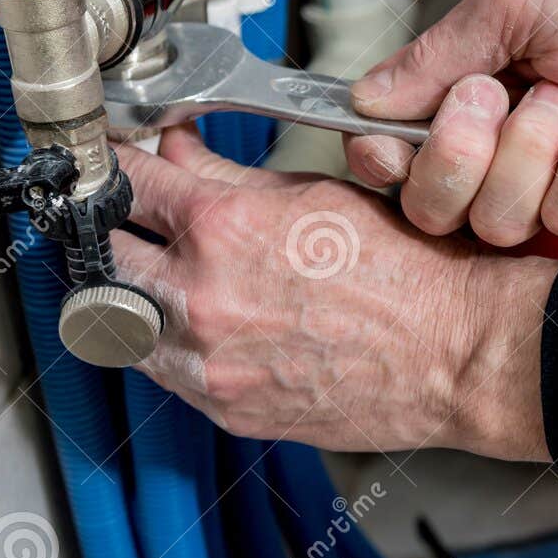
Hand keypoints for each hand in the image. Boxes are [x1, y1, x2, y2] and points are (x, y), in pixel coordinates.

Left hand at [110, 127, 557, 461]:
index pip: (126, 183)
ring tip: (156, 273)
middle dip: (109, 227)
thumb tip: (176, 149)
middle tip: (124, 217)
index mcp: (223, 229)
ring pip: (114, 319)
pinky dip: (161, 341)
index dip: (113, 167)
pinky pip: (159, 370)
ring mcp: (207, 362)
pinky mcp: (222, 408)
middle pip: (103, 252)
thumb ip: (227, 173)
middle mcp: (202, 298)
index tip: (112, 166)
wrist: (455, 351)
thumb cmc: (406, 272)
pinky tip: (193, 322)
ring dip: (126, 289)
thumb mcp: (314, 195)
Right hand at [344, 0, 557, 243]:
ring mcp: (552, 167)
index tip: (387, 144)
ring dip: (533, 155)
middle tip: (495, 98)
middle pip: (433, 202)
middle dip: (458, 157)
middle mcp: (502, 129)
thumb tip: (365, 98)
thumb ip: (436, 54)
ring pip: (497, 220)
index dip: (384, 155)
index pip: (393, 141)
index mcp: (468, 71)